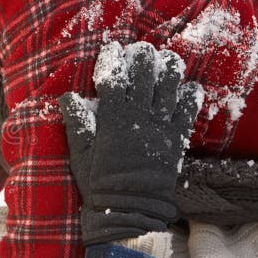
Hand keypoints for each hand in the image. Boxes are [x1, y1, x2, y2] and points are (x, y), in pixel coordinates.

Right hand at [59, 42, 203, 245]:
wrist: (129, 208)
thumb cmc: (98, 182)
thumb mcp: (79, 152)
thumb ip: (76, 122)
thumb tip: (67, 96)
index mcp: (112, 118)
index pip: (112, 78)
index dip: (111, 59)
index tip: (111, 49)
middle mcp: (138, 116)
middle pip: (144, 75)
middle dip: (142, 57)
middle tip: (141, 49)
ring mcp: (160, 126)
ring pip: (169, 86)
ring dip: (169, 68)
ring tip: (167, 59)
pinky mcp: (176, 139)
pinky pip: (188, 111)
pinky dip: (191, 96)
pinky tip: (189, 88)